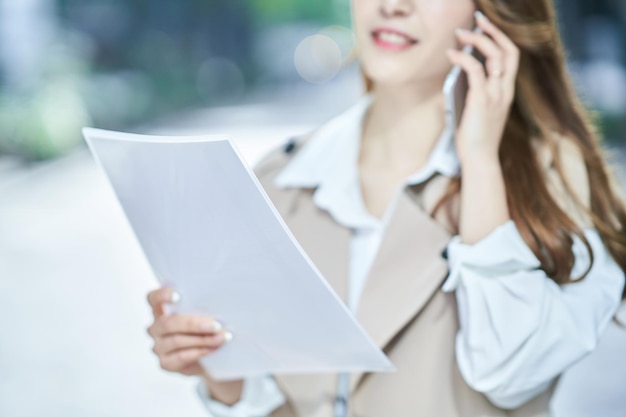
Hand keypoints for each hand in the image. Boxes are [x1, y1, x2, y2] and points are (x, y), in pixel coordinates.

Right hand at [146, 287, 231, 375]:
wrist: (208, 357)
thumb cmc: (205, 328)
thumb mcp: (203, 314)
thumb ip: (202, 308)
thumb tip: (219, 304)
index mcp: (162, 309)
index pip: (154, 298)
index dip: (162, 295)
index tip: (178, 296)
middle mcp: (156, 327)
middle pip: (168, 323)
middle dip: (194, 324)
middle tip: (216, 325)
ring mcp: (159, 346)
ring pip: (177, 340)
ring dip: (203, 339)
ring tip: (221, 337)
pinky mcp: (166, 362)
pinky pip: (182, 356)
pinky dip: (201, 351)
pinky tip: (214, 348)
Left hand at [446, 11, 520, 163]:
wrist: (479, 159)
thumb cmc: (475, 138)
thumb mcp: (477, 110)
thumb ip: (475, 91)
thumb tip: (459, 72)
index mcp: (506, 92)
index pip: (511, 57)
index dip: (500, 38)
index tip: (486, 26)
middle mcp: (505, 90)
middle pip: (508, 50)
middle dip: (493, 31)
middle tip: (477, 19)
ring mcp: (496, 95)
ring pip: (494, 56)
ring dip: (476, 40)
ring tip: (460, 34)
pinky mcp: (482, 101)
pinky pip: (474, 71)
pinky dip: (462, 58)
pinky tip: (451, 54)